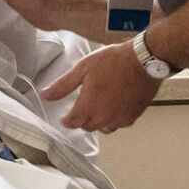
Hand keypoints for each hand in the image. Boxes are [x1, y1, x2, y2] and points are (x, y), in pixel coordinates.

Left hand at [43, 43, 162, 132]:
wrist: (143, 60)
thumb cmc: (114, 61)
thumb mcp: (83, 68)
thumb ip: (63, 85)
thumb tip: (46, 94)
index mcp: (88, 106)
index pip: (71, 123)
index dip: (67, 118)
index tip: (66, 114)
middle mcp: (103, 117)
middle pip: (86, 126)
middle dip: (82, 118)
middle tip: (84, 103)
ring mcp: (119, 119)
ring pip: (103, 128)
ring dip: (99, 120)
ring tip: (100, 104)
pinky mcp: (132, 117)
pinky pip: (119, 124)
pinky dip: (114, 118)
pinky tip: (115, 105)